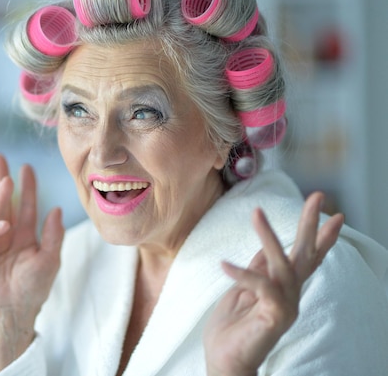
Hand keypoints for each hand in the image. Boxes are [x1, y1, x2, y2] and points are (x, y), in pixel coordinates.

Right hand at [0, 153, 64, 374]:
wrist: (14, 313)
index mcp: (24, 234)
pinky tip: (4, 227)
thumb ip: (53, 235)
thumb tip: (57, 208)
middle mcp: (7, 233)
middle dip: (1, 179)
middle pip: (3, 201)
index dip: (26, 187)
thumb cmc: (33, 289)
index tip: (27, 167)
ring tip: (5, 180)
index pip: (25, 205)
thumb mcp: (50, 260)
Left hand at [203, 192, 343, 375]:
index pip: (304, 257)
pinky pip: (261, 287)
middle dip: (311, 225)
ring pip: (283, 265)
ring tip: (257, 212)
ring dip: (269, 237)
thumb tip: (264, 249)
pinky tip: (224, 265)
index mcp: (282, 288)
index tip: (331, 212)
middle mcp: (290, 295)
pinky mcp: (274, 317)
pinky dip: (243, 274)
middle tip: (320, 197)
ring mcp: (285, 306)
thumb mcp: (242, 291)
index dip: (318, 235)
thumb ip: (257, 271)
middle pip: (305, 255)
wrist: (224, 361)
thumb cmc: (232, 328)